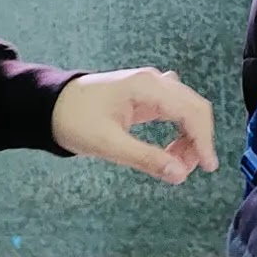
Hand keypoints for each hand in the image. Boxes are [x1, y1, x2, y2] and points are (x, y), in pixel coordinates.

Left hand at [51, 69, 216, 183]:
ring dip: (188, 137)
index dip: (204, 140)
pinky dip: (179, 130)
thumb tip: (180, 174)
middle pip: (194, 107)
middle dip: (197, 140)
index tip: (208, 167)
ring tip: (174, 164)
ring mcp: (150, 87)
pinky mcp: (145, 97)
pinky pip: (173, 111)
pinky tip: (170, 149)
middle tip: (187, 170)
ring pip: (186, 110)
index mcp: (147, 86)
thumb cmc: (74, 120)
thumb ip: (146, 158)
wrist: (49, 105)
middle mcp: (154, 82)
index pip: (191, 111)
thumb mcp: (108, 144)